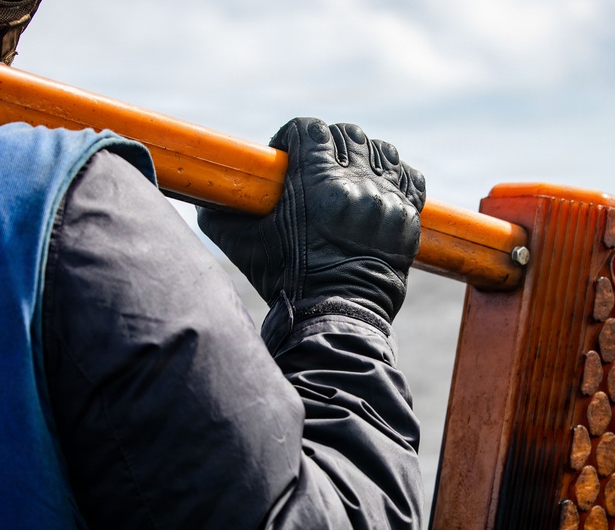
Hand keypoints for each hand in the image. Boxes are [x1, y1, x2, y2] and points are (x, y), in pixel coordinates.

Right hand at [197, 118, 425, 324]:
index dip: (293, 135)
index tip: (286, 155)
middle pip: (346, 134)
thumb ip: (221, 219)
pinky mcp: (406, 219)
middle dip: (329, 143)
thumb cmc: (288, 282)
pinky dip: (395, 177)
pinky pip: (410, 177)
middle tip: (317, 166)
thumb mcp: (245, 248)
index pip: (309, 128)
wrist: (337, 316)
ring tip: (350, 176)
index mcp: (315, 183)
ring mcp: (385, 201)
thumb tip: (204, 203)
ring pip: (381, 150)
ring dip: (364, 156)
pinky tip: (379, 189)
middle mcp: (355, 185)